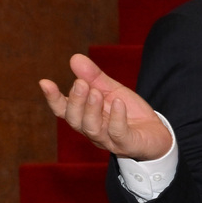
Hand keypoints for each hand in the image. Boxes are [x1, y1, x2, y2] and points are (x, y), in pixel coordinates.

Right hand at [39, 53, 171, 160]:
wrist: (157, 133)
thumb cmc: (129, 112)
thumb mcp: (112, 90)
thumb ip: (94, 77)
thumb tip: (75, 57)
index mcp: (85, 117)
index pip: (63, 110)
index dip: (53, 98)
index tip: (45, 82)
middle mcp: (93, 130)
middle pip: (75, 120)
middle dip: (76, 101)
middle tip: (80, 83)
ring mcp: (109, 140)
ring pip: (92, 129)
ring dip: (91, 110)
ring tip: (96, 92)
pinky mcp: (128, 145)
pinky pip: (118, 133)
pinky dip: (116, 118)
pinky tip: (119, 103)